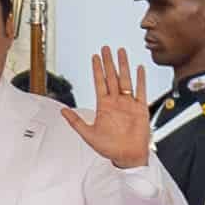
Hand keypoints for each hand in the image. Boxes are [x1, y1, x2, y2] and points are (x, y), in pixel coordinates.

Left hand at [63, 46, 150, 168]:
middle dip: (108, 62)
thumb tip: (62, 112)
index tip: (94, 57)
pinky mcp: (141, 108)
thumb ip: (76, 122)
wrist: (127, 156)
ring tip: (121, 51)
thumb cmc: (110, 148)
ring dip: (123, 65)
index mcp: (104, 106)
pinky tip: (139, 68)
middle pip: (112, 77)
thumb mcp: (88, 134)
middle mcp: (116, 102)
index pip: (100, 82)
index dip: (97, 69)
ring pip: (125, 79)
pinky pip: (141, 91)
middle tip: (106, 48)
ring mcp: (129, 104)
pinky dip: (140, 79)